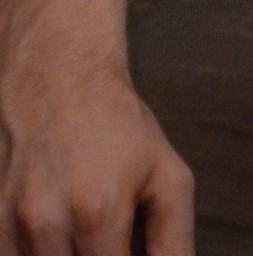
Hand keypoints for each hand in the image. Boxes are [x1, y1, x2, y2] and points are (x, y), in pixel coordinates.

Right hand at [0, 10, 192, 255]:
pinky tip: (58, 240)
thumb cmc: (120, 127)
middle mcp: (47, 223)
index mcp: (99, 213)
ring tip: (84, 239)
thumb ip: (174, 242)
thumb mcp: (167, 176)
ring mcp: (9, 223)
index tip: (124, 254)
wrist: (58, 76)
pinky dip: (35, 254)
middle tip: (106, 245)